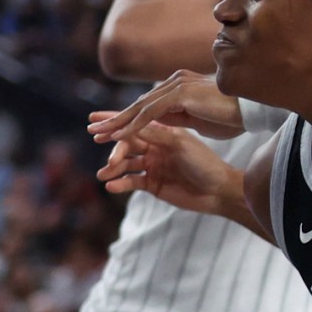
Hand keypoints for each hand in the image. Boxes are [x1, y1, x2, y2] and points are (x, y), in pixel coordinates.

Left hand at [89, 69, 246, 142]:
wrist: (251, 108)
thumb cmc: (233, 116)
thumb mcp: (201, 119)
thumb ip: (182, 117)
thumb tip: (168, 122)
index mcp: (179, 88)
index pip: (147, 105)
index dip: (127, 118)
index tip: (110, 130)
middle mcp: (173, 83)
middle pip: (138, 105)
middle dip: (114, 119)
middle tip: (92, 130)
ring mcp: (175, 87)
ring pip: (139, 109)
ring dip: (117, 124)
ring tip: (98, 136)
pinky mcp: (179, 95)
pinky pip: (150, 114)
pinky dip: (133, 126)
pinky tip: (119, 137)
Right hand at [100, 123, 240, 217]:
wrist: (218, 191)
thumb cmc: (204, 163)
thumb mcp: (179, 144)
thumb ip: (154, 134)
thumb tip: (129, 122)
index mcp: (162, 132)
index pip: (133, 123)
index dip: (113, 121)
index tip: (93, 120)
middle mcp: (155, 146)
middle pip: (126, 144)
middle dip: (114, 150)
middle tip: (108, 159)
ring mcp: (152, 165)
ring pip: (125, 164)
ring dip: (113, 168)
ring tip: (104, 174)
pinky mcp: (152, 184)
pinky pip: (131, 182)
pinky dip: (121, 184)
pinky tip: (112, 186)